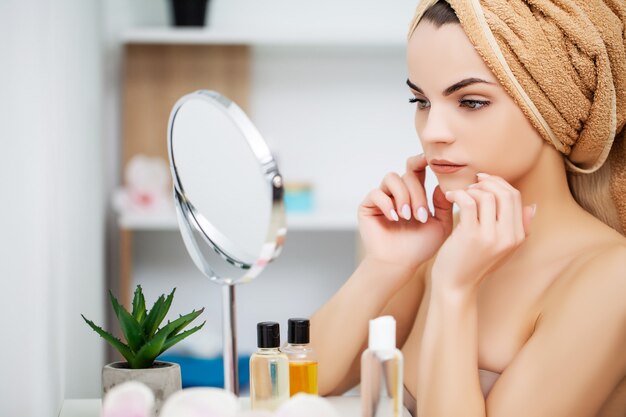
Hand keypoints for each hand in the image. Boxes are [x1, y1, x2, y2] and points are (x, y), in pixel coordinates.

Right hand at [358, 154, 453, 274]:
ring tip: (407, 216)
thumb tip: (441, 184)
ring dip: (403, 196)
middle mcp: (397, 192)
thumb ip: (443, 204)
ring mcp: (382, 198)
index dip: (421, 161)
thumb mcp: (441, 225)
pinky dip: (387, 204)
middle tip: (420, 216)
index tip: (429, 161)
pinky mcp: (367, 206)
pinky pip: (376, 193)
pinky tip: (394, 218)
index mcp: (414, 193)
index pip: (417, 169)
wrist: (400, 263)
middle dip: (417, 194)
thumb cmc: (420, 247)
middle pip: (408, 175)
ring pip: (392, 179)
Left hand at [431, 173, 535, 292]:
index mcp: (518, 236)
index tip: (482, 181)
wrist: (456, 285)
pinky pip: (468, 203)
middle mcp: (508, 236)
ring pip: (487, 196)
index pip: (515, 197)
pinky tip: (450, 197)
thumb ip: (519, 228)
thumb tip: (532, 206)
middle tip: (471, 185)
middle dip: (487, 182)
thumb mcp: (502, 247)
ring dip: (470, 190)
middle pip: (505, 193)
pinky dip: (458, 194)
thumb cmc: (474, 263)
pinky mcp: (471, 236)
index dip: (498, 183)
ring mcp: (491, 236)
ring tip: (459, 194)